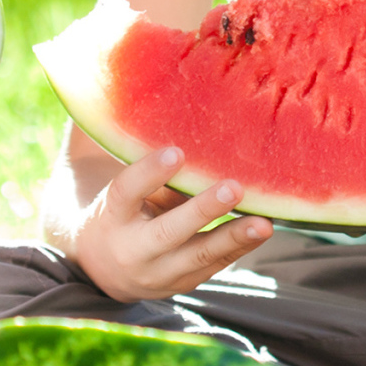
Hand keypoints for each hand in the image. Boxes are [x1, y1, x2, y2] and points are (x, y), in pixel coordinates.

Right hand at [65, 146, 272, 302]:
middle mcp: (131, 250)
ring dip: (233, 239)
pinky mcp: (183, 284)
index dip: (149, 173)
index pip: (126, 193)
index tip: (176, 152)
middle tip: (234, 188)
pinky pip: (214, 266)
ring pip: (198, 257)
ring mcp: (158, 273)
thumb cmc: (116, 207)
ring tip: (265, 223)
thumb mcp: (111, 182)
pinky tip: (264, 228)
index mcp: (110, 217)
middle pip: (167, 232)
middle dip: (202, 212)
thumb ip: (126, 145)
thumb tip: (133, 81)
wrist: (100, 269)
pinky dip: (239, 247)